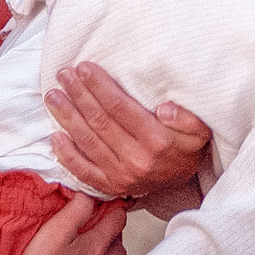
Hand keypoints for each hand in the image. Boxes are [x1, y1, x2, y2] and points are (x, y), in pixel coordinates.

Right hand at [5, 192, 128, 254]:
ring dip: (108, 251)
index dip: (115, 206)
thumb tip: (89, 196)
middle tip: (97, 223)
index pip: (118, 219)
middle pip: (119, 242)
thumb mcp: (55, 231)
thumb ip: (76, 210)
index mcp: (97, 246)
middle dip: (111, 230)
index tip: (109, 200)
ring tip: (92, 245)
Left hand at [47, 63, 210, 200]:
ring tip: (54, 96)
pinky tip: (55, 136)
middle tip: (64, 75)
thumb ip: (188, 118)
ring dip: (67, 117)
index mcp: (157, 140)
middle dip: (79, 95)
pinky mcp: (110, 186)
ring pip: (87, 142)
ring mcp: (121, 175)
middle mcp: (136, 159)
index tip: (85, 68)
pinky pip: (83, 171)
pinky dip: (67, 155)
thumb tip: (165, 108)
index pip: (120, 108)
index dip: (100, 87)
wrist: (183, 182)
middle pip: (100, 121)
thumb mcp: (200, 130)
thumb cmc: (186, 148)